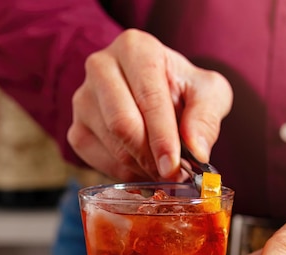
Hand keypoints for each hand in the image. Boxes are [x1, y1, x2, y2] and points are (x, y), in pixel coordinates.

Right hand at [68, 29, 232, 181]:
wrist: (160, 92)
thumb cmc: (183, 89)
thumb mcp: (209, 92)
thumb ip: (206, 117)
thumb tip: (197, 151)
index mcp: (135, 48)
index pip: (148, 97)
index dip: (162, 136)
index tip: (174, 166)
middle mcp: (101, 67)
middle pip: (122, 124)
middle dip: (150, 156)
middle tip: (173, 176)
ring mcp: (83, 99)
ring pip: (112, 145)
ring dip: (143, 167)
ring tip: (165, 171)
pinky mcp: (76, 129)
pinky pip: (98, 161)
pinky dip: (126, 173)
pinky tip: (145, 169)